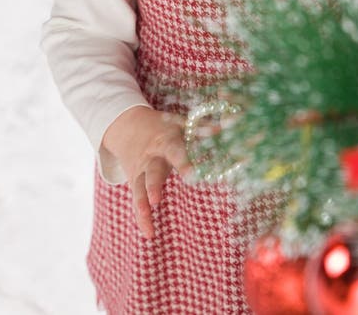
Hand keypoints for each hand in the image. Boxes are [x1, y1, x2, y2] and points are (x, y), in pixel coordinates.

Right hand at [102, 106, 191, 238]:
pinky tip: (149, 234)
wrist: (129, 126)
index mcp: (166, 141)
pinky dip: (141, 218)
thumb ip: (202, 129)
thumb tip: (227, 127)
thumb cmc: (165, 128)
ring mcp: (141, 171)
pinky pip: (137, 202)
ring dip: (142, 202)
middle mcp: (151, 157)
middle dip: (153, 185)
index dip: (182, 162)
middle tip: (157, 199)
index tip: (191, 175)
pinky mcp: (135, 183)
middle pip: (151, 171)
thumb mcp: (181, 124)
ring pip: (139, 187)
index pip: (174, 151)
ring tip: (147, 216)